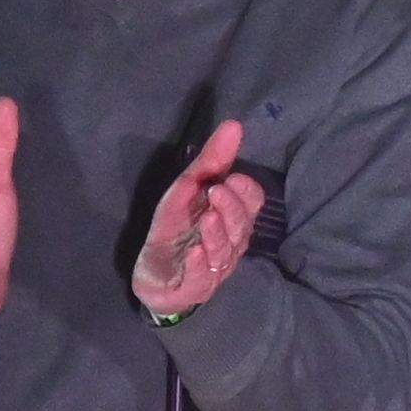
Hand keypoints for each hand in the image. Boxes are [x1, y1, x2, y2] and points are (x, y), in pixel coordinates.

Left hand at [136, 118, 266, 317]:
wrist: (157, 278)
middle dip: (231, 209)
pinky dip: (201, 265)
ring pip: (225, 251)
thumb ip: (211, 162)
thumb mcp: (186, 193)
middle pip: (242, 226)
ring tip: (206, 219)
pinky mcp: (193, 286)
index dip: (245, 192)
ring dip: (217, 234)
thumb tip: (234, 125)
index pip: (253, 203)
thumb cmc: (177, 231)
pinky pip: (203, 277)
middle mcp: (231, 243)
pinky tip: (196, 252)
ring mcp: (215, 267)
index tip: (230, 177)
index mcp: (233, 220)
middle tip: (216, 191)